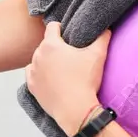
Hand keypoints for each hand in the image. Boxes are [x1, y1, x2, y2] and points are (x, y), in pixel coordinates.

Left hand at [25, 22, 110, 136]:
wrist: (75, 110)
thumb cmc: (85, 81)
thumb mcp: (97, 55)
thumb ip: (102, 38)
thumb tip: (106, 29)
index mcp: (51, 45)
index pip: (52, 26)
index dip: (61, 28)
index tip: (68, 35)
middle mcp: (38, 56)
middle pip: (46, 44)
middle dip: (56, 47)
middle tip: (69, 55)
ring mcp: (33, 72)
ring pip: (38, 59)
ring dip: (47, 60)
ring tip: (61, 69)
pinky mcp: (32, 86)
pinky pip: (33, 74)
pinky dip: (40, 74)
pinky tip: (51, 79)